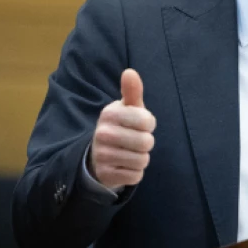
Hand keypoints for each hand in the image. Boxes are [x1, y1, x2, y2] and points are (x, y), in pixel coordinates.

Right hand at [90, 69, 156, 188]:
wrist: (99, 155)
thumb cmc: (122, 126)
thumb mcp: (128, 108)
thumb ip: (132, 91)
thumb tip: (130, 72)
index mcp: (109, 113)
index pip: (147, 120)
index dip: (149, 124)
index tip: (140, 124)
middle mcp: (103, 133)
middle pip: (146, 142)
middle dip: (146, 143)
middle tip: (135, 141)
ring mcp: (102, 155)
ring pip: (142, 160)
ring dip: (141, 158)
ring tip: (129, 153)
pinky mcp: (106, 174)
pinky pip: (136, 176)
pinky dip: (134, 172)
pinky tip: (124, 166)